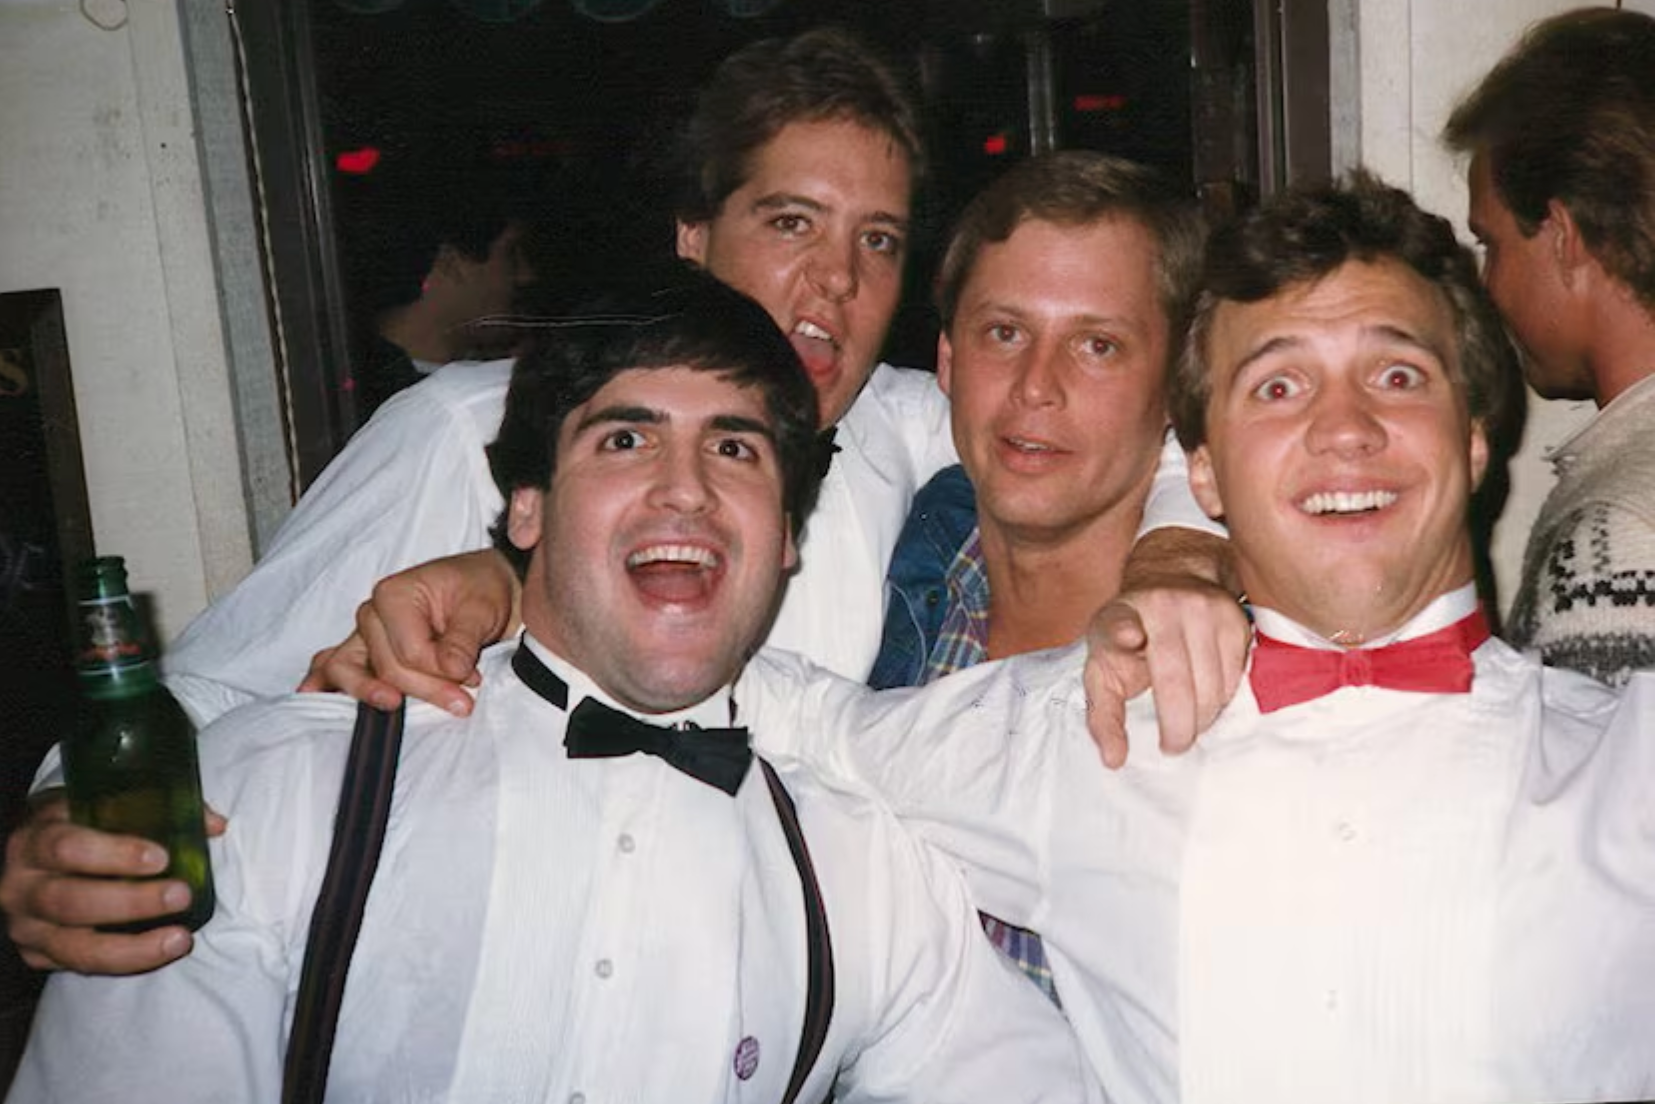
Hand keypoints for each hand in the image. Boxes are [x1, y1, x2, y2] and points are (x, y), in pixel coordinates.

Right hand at [1, 792, 226, 974]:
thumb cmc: (82, 826)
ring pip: (75, 947)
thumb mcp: (104, 806)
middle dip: (130, 903)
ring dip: (133, 946)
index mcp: (34, 839)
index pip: (66, 847)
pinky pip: (81, 967)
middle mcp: (21, 885)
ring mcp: (26, 925)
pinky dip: (126, 962)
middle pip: (69, 901)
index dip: (114, 853)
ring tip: (180, 938)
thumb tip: (213, 825)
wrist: (38, 856)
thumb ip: (157, 809)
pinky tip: (161, 951)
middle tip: (180, 895)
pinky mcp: (38, 954)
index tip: (161, 858)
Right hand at [298, 549, 520, 715]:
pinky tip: (313, 697)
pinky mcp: (365, 651)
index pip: (409, 654)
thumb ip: (463, 641)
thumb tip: (451, 670)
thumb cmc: (480, 591)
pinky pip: (332, 666)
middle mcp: (371, 614)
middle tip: (464, 703)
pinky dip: (323, 683)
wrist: (486, 588)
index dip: (440, 673)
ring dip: (373, 694)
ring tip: (395, 707)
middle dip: (426, 690)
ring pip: (349, 671)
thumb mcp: (482, 610)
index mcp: (394, 595)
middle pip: (386, 669)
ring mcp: (363, 634)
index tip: (471, 678)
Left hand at [1083, 527, 1247, 767]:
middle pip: (1176, 679)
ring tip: (1188, 722)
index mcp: (1119, 616)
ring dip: (1203, 716)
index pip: (1119, 624)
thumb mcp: (1103, 668)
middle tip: (1173, 747)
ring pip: (1212, 684)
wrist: (1170, 578)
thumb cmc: (1130, 637)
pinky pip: (1234, 677)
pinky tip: (1206, 696)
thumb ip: (1103, 715)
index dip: (1123, 633)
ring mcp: (1203, 609)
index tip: (1130, 637)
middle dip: (1179, 726)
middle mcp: (1161, 606)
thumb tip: (1114, 760)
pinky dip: (1222, 697)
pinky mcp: (1235, 619)